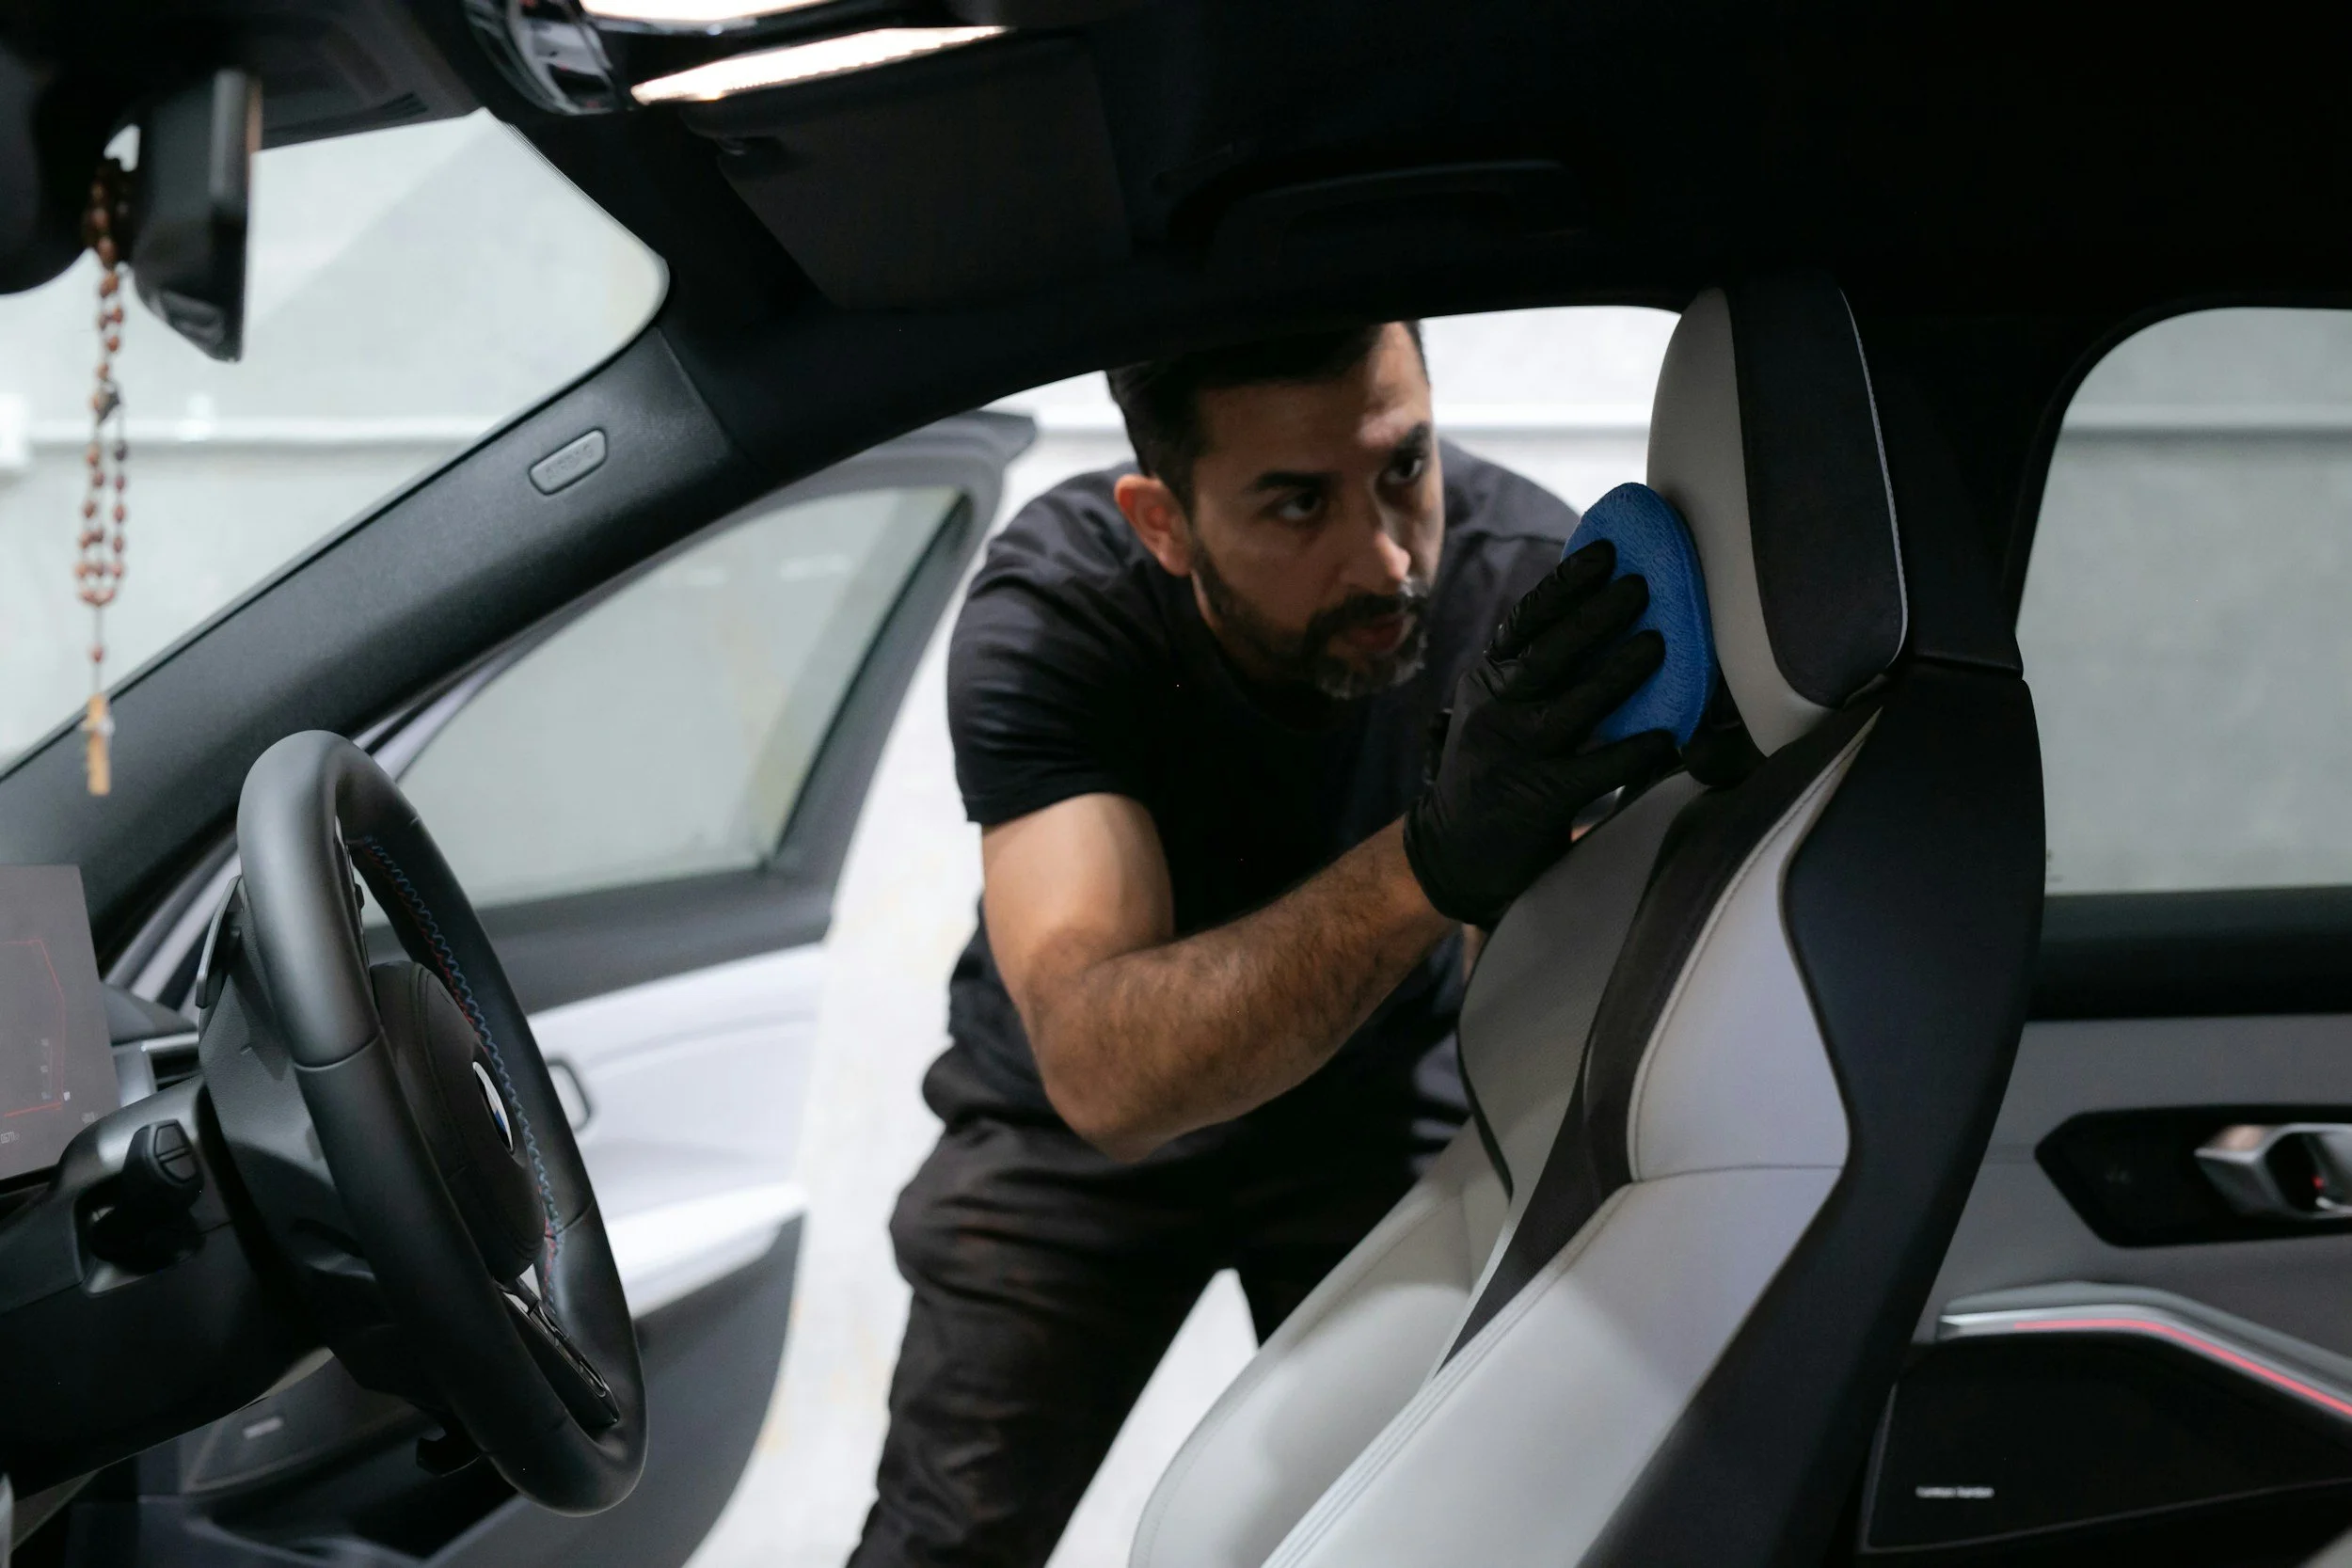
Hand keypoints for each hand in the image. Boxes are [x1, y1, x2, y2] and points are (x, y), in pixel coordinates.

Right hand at [1403, 540, 1677, 926]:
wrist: (1454, 850)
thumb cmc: (1495, 769)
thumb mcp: (1497, 709)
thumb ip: (1534, 671)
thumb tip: (1602, 615)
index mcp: (1489, 681)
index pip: (1527, 622)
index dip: (1566, 585)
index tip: (1604, 552)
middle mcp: (1496, 710)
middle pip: (1550, 653)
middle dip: (1598, 616)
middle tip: (1642, 585)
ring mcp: (1514, 754)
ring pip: (1572, 705)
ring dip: (1619, 673)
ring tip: (1660, 643)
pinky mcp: (1535, 798)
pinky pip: (1593, 771)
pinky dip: (1632, 753)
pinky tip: (1669, 738)